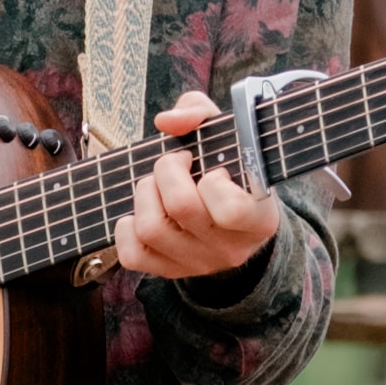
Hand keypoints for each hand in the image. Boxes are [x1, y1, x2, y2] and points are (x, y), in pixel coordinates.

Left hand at [115, 93, 283, 285]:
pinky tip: (144, 211)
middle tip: (176, 163)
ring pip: (151, 228)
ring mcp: (198, 264)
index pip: (231, 210)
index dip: (213, 181)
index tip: (213, 169)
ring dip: (145, 194)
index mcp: (258, 220)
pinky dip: (126, 228)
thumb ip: (200, 113)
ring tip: (156, 185)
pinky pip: (131, 255)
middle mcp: (230, 249)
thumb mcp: (228, 136)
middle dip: (167, 170)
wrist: (234, 221)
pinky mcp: (168, 271)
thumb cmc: (230, 170)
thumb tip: (166, 121)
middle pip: (181, 206)